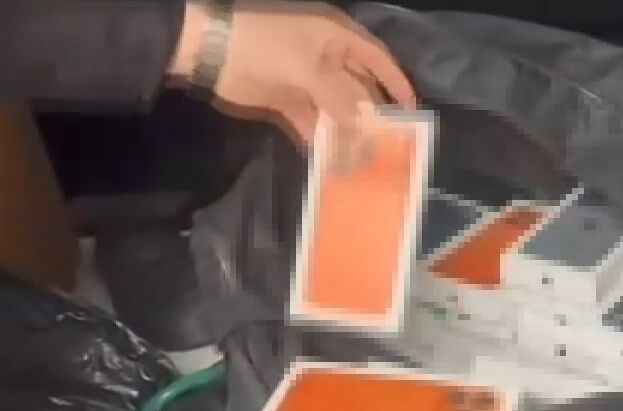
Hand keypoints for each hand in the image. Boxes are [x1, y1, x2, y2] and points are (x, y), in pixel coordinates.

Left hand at [168, 0, 416, 145]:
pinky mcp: (284, 100)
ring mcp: (304, 80)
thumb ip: (339, 99)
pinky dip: (319, 140)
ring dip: (346, 133)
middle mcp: (326, 57)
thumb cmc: (265, 45)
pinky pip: (309, 122)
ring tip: (362, 161)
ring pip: (334, 109)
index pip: (376, 58)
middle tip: (388, 146)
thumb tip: (365, 129)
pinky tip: (330, 162)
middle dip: (371, 115)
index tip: (412, 110)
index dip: (395, 82)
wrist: (210, 50)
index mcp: (336, 36)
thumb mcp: (308, 68)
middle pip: (357, 88)